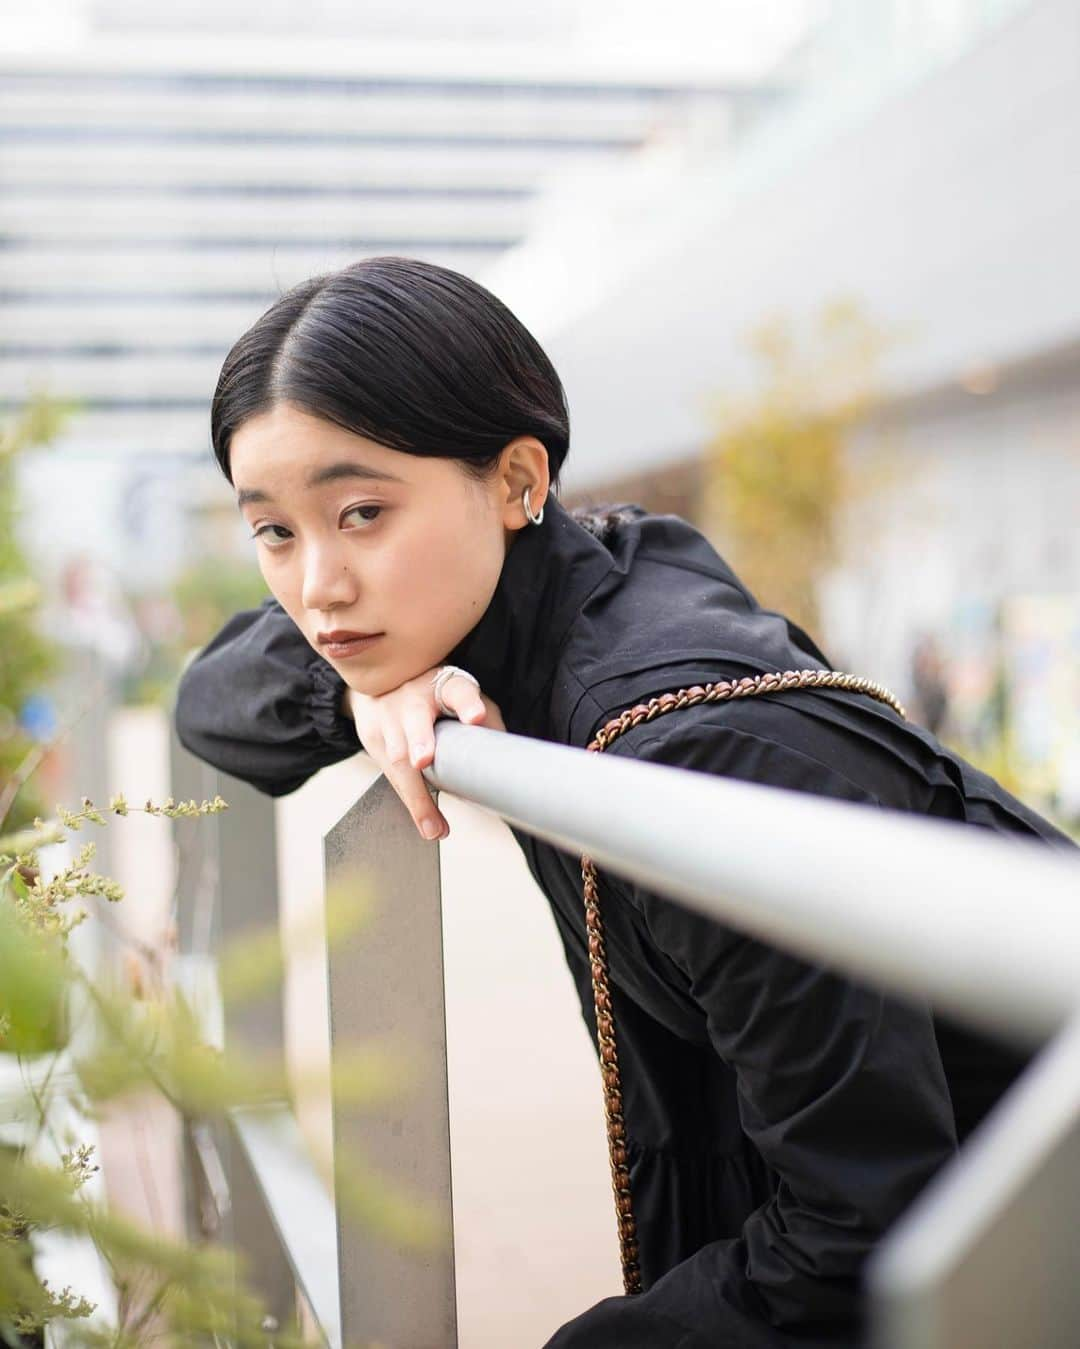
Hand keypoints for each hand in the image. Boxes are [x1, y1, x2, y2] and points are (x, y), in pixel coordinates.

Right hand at [345, 668, 504, 839]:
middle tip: (424, 761)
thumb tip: (508, 759)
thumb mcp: (462, 698)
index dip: (468, 703)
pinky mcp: (371, 736)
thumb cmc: (435, 697)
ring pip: (397, 755)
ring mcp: (388, 715)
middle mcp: (413, 697)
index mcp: (445, 685)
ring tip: (434, 826)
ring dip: (416, 794)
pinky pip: (389, 773)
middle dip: (419, 741)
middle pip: (415, 719)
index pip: (459, 690)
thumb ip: (486, 722)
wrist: (380, 684)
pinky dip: (408, 799)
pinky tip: (425, 822)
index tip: (476, 717)